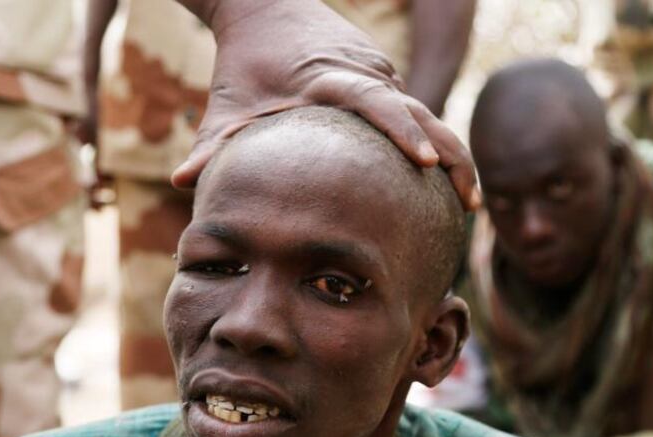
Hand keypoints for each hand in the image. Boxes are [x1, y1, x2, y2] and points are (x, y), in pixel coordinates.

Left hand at [170, 0, 479, 209]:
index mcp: (330, 78)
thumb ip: (210, 144)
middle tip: (470, 202)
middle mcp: (365, 72)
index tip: (424, 163)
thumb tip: (182, 183)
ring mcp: (379, 74)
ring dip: (449, 152)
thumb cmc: (244, 63)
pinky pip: (414, 111)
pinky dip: (432, 142)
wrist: (264, 7)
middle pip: (420, 111)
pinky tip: (446, 184)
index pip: (376, 101)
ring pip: (425, 112)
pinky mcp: (383, 79)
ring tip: (468, 201)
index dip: (402, 131)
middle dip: (449, 154)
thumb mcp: (226, 105)